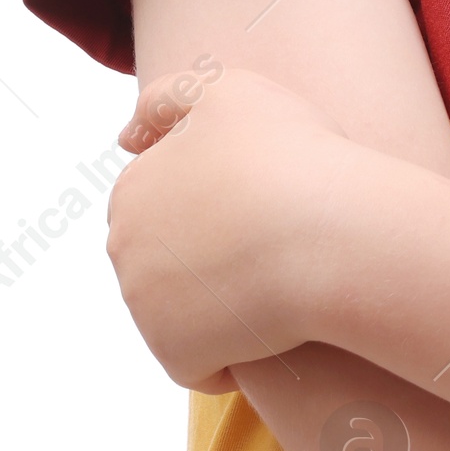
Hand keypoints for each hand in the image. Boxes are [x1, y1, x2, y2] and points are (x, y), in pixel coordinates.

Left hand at [107, 65, 351, 391]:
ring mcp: (144, 308)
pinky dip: (237, 347)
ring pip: (187, 309)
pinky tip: (275, 320)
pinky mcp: (175, 357)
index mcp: (132, 188)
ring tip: (279, 274)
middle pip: (170, 259)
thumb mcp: (226, 91)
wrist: (326, 235)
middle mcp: (124, 250)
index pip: (165, 201)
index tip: (260, 198)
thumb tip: (126, 137)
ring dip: (225, 299)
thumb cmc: (288, 154)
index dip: (217, 199)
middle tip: (271, 237)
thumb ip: (169, 100)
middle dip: (211, 253)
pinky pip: (205, 360)